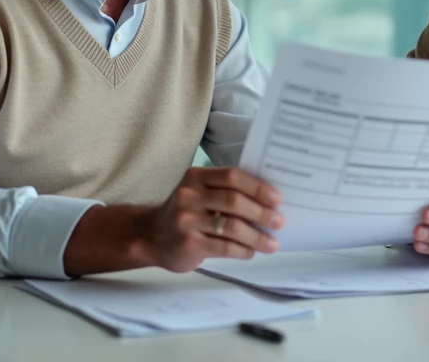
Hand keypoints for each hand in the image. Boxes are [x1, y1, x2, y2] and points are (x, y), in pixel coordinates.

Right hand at [141, 167, 284, 272]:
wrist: (150, 236)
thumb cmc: (184, 214)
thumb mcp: (198, 193)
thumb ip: (224, 192)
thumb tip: (267, 202)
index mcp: (196, 177)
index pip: (232, 176)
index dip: (257, 187)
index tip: (277, 198)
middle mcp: (189, 195)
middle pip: (234, 201)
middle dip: (261, 212)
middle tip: (278, 221)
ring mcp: (186, 220)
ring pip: (232, 226)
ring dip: (257, 236)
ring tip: (272, 243)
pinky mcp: (188, 243)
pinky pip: (223, 246)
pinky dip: (242, 250)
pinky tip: (251, 252)